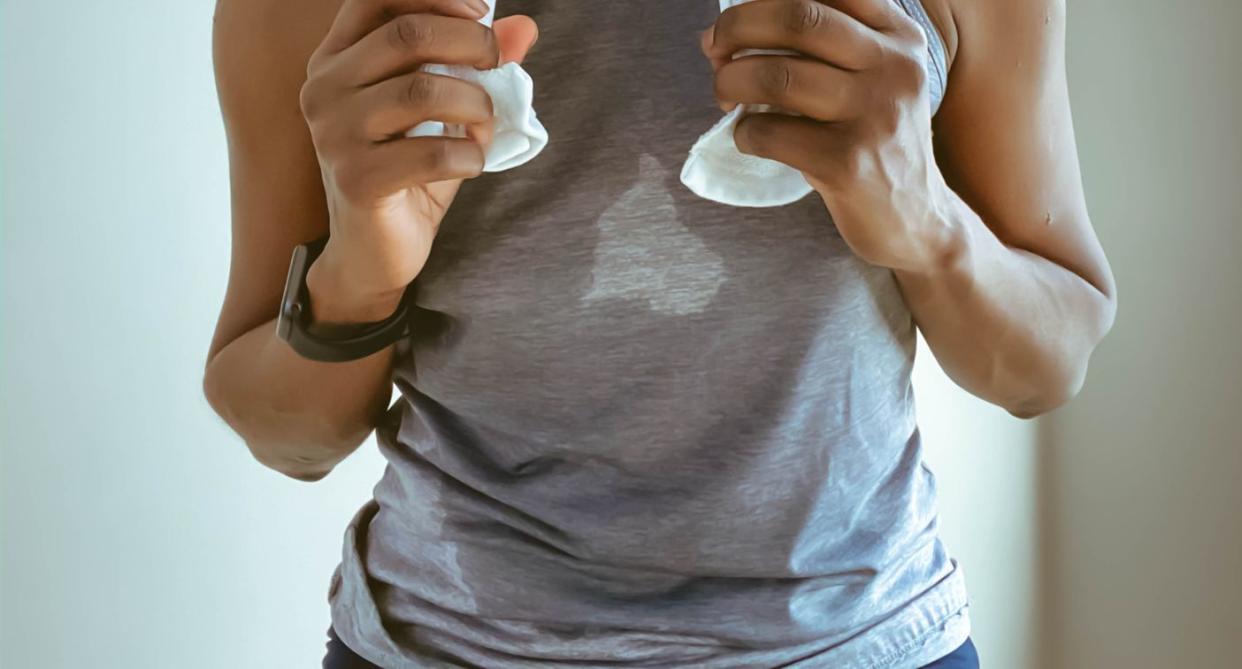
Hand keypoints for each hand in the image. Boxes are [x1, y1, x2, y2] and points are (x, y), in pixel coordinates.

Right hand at [298, 0, 537, 322]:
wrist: (375, 251)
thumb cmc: (408, 170)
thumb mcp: (445, 111)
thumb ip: (476, 66)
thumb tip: (524, 28)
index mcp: (337, 57)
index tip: (481, 10)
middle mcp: (324, 87)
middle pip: (408, 34)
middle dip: (471, 44)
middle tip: (498, 66)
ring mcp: (333, 133)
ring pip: (423, 90)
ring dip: (476, 106)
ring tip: (484, 126)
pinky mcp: (356, 179)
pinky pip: (433, 152)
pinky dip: (469, 156)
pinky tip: (470, 164)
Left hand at [702, 0, 953, 273]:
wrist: (916, 219)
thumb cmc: (871, 141)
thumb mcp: (869, 80)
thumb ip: (817, 50)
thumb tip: (721, 37)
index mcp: (899, 36)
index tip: (737, 17)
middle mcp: (894, 67)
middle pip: (800, 17)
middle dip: (739, 25)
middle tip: (714, 47)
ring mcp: (874, 115)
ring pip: (778, 76)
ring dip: (731, 80)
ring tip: (725, 94)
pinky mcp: (849, 163)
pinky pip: (770, 132)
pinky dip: (745, 132)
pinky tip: (752, 138)